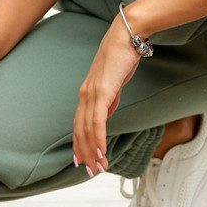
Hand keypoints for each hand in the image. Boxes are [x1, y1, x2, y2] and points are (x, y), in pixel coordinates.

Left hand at [73, 14, 142, 175]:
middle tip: (89, 170)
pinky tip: (101, 150)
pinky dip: (97, 138)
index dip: (79, 143)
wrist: (127, 36)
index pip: (79, 123)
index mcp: (87, 92)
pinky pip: (97, 121)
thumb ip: (110, 97)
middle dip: (84, 152)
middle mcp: (85, 94)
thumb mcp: (115, 81)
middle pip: (79, 130)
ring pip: (86, 129)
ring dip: (92, 150)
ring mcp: (92, 93)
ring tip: (97, 167)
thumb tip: (108, 111)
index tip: (81, 159)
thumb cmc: (123, 54)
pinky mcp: (102, 91)